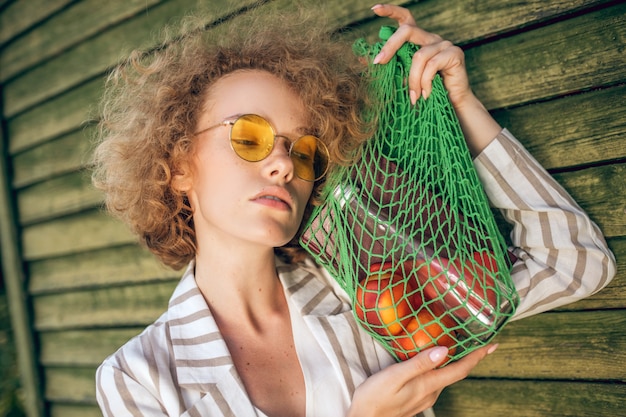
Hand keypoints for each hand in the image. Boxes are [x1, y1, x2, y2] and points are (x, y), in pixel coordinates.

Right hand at [347, 344, 496, 416]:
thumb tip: (444, 350)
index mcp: (428, 385)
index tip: (492, 345)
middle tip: (479, 340)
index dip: (477, 356)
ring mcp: (424, 397)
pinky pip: (435, 380)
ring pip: (446, 377)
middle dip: (470, 357)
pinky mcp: (416, 398)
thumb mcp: (394, 376)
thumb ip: (418, 363)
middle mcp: (431, 393)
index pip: (460, 369)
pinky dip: (442, 368)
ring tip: (460, 345)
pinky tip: (435, 360)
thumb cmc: (374, 398)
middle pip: (457, 372)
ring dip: (456, 362)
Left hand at [370, 4, 501, 154]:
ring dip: (412, 79)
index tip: (374, 10)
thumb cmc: (426, 92)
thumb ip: (389, 66)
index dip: (390, 11)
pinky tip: (425, 95)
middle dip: (390, 46)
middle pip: (407, 30)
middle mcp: (431, 38)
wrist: (452, 107)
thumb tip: (361, 59)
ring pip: (418, 55)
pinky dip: (425, 82)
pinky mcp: (454, 54)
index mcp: (418, 40)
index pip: (405, 18)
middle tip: (378, 63)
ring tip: (413, 97)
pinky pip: (432, 65)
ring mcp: (444, 44)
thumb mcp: (403, 77)